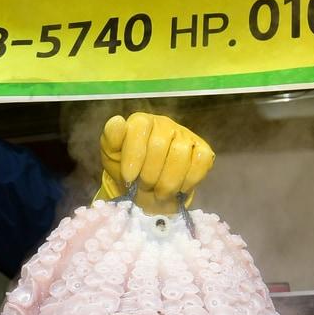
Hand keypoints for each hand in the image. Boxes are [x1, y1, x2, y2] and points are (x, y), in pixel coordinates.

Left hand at [99, 112, 213, 214]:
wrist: (146, 188)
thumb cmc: (127, 168)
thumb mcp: (112, 155)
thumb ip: (111, 139)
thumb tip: (118, 122)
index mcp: (141, 122)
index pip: (140, 128)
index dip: (134, 154)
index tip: (128, 177)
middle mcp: (165, 125)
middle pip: (160, 146)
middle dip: (149, 174)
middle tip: (144, 187)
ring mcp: (186, 136)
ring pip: (181, 154)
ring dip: (168, 181)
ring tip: (159, 192)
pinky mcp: (202, 150)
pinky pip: (201, 161)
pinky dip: (189, 179)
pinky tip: (179, 189)